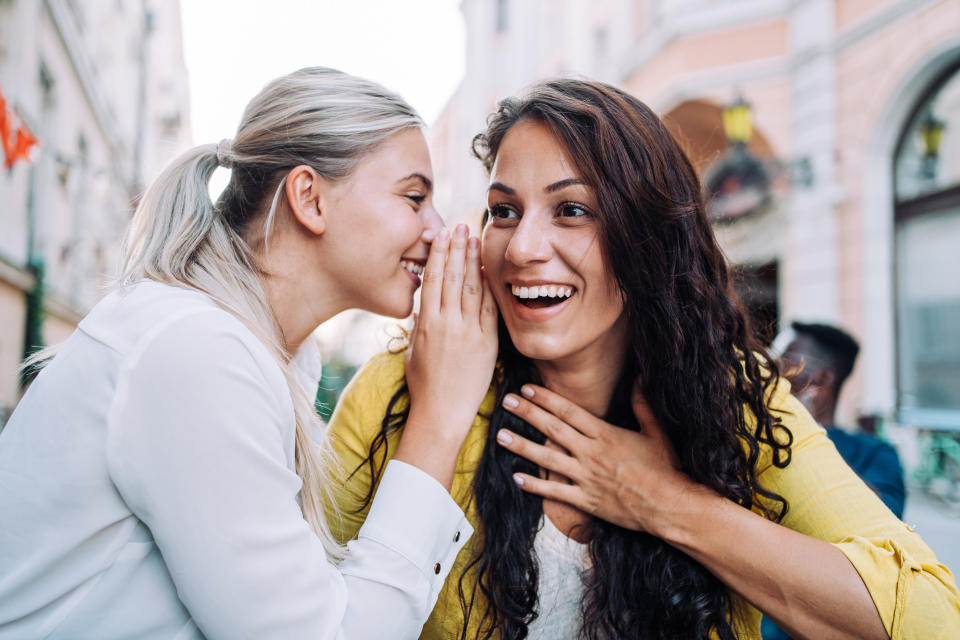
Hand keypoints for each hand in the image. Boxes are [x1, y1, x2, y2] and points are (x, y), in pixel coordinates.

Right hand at [396, 224, 498, 487]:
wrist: (441, 414)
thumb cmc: (424, 387)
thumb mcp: (414, 352)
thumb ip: (419, 327)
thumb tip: (421, 306)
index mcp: (426, 323)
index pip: (432, 280)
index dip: (438, 255)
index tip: (442, 236)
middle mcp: (446, 323)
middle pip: (451, 277)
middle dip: (456, 249)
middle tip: (460, 226)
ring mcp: (467, 332)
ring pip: (469, 287)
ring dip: (472, 260)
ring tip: (474, 238)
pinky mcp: (485, 342)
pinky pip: (488, 308)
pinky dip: (488, 286)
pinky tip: (489, 269)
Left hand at [496, 383, 701, 534]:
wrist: (669, 506)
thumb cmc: (666, 469)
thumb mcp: (656, 432)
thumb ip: (644, 405)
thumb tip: (641, 378)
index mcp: (606, 435)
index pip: (569, 411)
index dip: (545, 399)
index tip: (527, 389)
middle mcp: (591, 453)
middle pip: (552, 429)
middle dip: (527, 413)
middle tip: (505, 402)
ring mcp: (586, 477)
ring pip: (547, 458)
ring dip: (522, 446)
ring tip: (501, 436)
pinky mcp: (586, 500)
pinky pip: (555, 492)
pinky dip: (535, 485)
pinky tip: (517, 477)